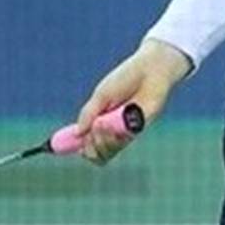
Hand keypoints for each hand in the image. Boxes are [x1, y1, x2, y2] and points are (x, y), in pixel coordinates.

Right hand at [74, 39, 191, 165]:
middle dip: (91, 145)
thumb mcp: (102, 95)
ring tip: (103, 122)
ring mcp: (125, 132)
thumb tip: (77, 133)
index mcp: (101, 120)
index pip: (88, 145)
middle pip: (97, 153)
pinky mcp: (138, 130)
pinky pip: (123, 142)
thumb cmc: (126, 78)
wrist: (149, 71)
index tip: (75, 144)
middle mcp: (112, 130)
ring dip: (101, 140)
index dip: (81, 148)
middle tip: (94, 128)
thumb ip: (88, 114)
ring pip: (108, 152)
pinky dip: (115, 135)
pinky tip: (116, 120)